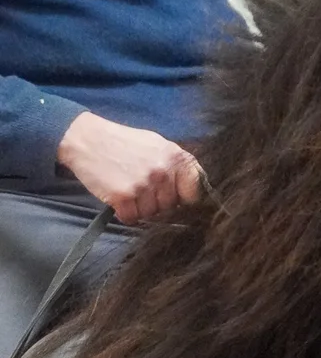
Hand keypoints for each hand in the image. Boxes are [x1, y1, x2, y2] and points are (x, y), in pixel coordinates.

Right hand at [57, 111, 203, 224]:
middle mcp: (163, 171)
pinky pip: (132, 218)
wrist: (87, 139)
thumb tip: (197, 190)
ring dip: (139, 208)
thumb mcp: (157, 145)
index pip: (194, 192)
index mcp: (176, 157)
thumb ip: (178, 166)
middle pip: (170, 206)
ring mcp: (144, 184)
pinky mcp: (124, 196)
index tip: (173, 197)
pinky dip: (124, 212)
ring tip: (127, 187)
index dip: (183, 198)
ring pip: (151, 215)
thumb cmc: (123, 143)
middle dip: (156, 202)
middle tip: (139, 186)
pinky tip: (117, 196)